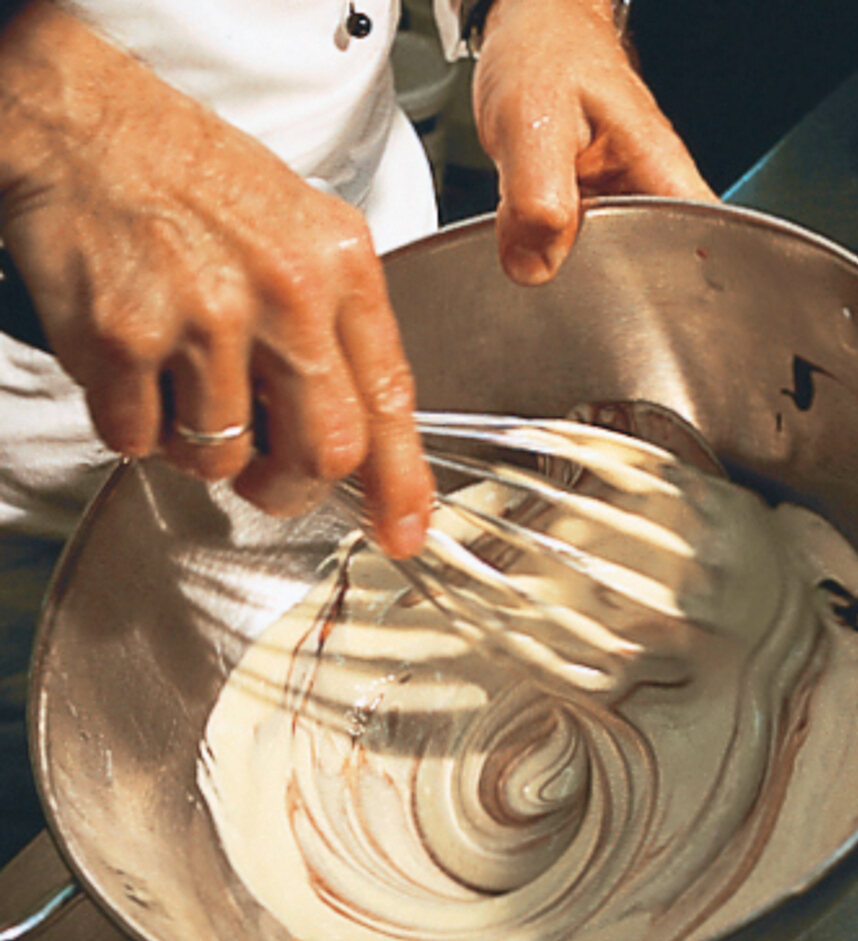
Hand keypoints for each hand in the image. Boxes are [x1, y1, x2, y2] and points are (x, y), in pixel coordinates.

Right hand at [0, 2, 432, 556]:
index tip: (403, 532)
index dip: (402, 482)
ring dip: (200, 448)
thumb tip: (361, 429)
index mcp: (339, 266)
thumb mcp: (303, 231)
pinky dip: (135, 426)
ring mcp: (206, 315)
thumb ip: (339, 326)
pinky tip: (135, 369)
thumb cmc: (194, 179)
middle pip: (324, 452)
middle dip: (293, 489)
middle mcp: (285, 292)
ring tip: (181, 387)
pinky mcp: (127, 336)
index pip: (390, 399)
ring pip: (224, 457)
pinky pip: (141, 440)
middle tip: (268, 481)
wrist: (84, 121)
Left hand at [472, 0, 717, 285]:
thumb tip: (534, 266)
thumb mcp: (533, 121)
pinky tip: (540, 253)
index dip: (681, 290)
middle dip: (616, 294)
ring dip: (582, 279)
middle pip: (658, 272)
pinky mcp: (592, 212)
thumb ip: (536, 198)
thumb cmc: (545, 55)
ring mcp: (622, 204)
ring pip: (615, 267)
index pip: (699, 247)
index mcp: (660, 171)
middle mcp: (650, 192)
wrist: (528, 31)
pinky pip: (584, 253)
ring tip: (552, 267)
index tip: (646, 314)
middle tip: (575, 292)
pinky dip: (559, 260)